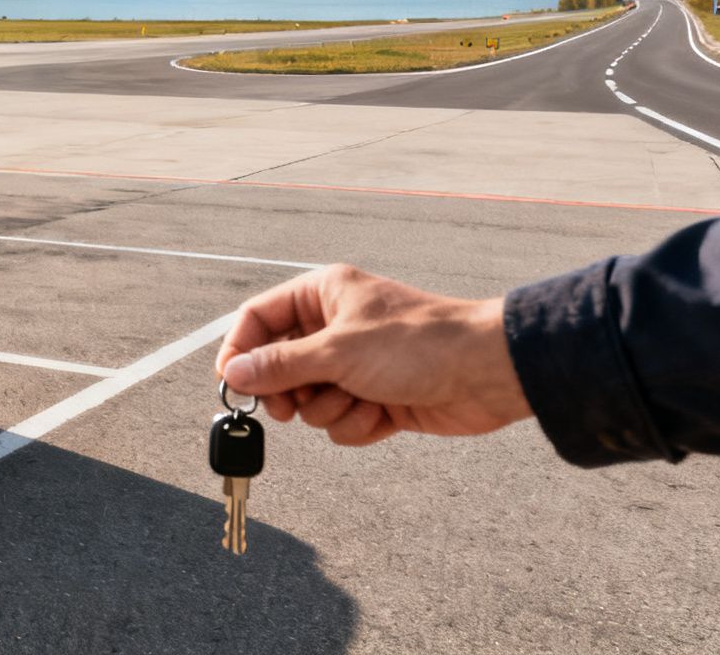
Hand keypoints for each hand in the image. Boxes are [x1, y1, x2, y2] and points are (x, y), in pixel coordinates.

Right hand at [214, 264, 532, 445]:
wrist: (488, 374)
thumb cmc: (417, 345)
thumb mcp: (337, 351)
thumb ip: (280, 365)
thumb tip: (234, 373)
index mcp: (322, 295)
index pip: (259, 318)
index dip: (240, 350)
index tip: (231, 383)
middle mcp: (334, 327)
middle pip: (279, 365)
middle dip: (288, 392)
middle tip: (289, 408)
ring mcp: (355, 364)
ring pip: (309, 399)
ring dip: (329, 410)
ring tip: (359, 401)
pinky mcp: (376, 397)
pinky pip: (340, 420)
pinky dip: (357, 424)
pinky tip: (383, 414)